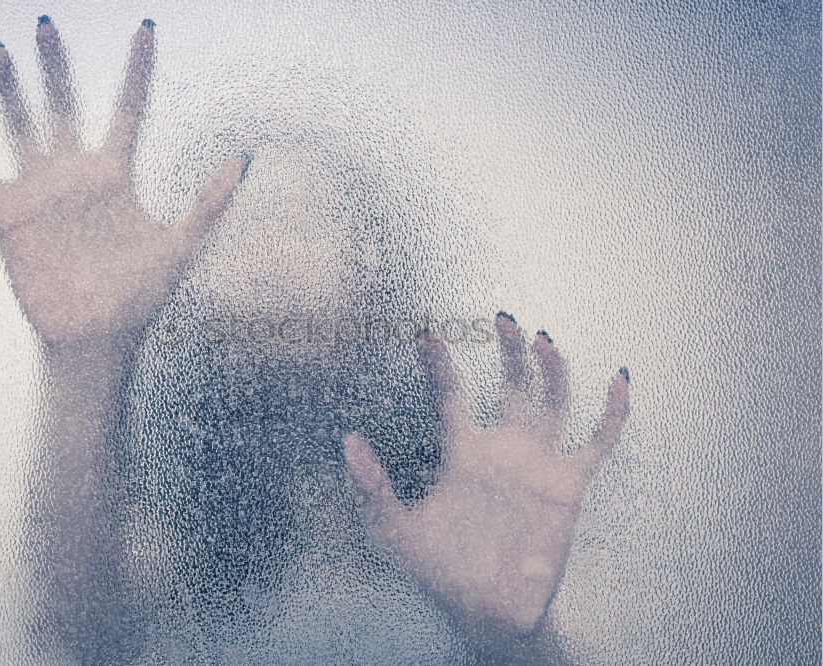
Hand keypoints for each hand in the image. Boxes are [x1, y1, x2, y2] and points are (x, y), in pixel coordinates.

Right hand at [0, 16, 247, 345]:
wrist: (95, 337)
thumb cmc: (140, 297)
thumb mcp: (180, 246)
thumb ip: (208, 203)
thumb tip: (243, 159)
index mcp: (115, 176)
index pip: (129, 110)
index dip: (138, 70)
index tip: (146, 29)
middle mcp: (75, 175)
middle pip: (65, 106)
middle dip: (57, 67)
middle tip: (47, 22)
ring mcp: (40, 191)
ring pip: (20, 127)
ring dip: (9, 91)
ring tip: (1, 50)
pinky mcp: (8, 213)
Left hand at [343, 313, 629, 637]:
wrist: (484, 610)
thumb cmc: (438, 569)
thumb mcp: (395, 526)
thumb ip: (372, 486)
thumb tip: (349, 441)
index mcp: (461, 452)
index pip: (452, 394)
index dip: (440, 364)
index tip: (427, 333)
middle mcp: (502, 449)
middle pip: (511, 384)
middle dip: (509, 350)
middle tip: (501, 318)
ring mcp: (537, 464)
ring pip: (553, 400)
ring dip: (551, 368)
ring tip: (541, 338)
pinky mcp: (568, 486)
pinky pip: (597, 442)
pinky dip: (612, 412)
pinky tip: (619, 380)